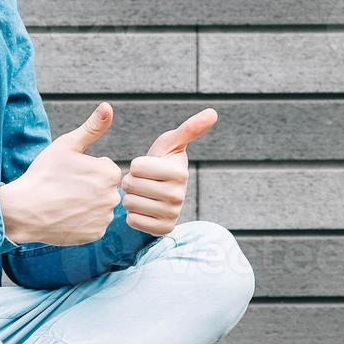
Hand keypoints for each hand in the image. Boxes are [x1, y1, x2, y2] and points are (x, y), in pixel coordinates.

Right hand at [0, 101, 122, 246]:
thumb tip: (108, 106)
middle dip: (89, 187)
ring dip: (87, 205)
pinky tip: (66, 216)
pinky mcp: (96, 235)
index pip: (105, 168)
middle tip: (65, 188)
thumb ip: (92, 127)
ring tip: (65, 202)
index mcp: (109, 173)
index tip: (69, 173)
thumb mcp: (67, 145)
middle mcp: (113, 197)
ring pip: (100, 207)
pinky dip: (83, 222)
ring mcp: (105, 218)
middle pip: (104, 188)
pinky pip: (94, 225)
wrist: (24, 210)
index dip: (86, 169)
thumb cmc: (44, 174)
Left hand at [121, 107, 215, 235]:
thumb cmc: (164, 161)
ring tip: (144, 193)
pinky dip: (133, 215)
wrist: (163, 191)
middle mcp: (179, 196)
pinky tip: (144, 208)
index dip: (136, 165)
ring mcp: (172, 215)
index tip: (147, 167)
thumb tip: (213, 112)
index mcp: (180, 173)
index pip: (136, 167)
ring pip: (130, 204)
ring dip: (131, 198)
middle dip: (131, 181)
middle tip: (144, 181)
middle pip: (131, 185)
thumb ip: (190, 128)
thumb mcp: (172, 142)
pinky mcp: (164, 230)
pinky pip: (132, 221)